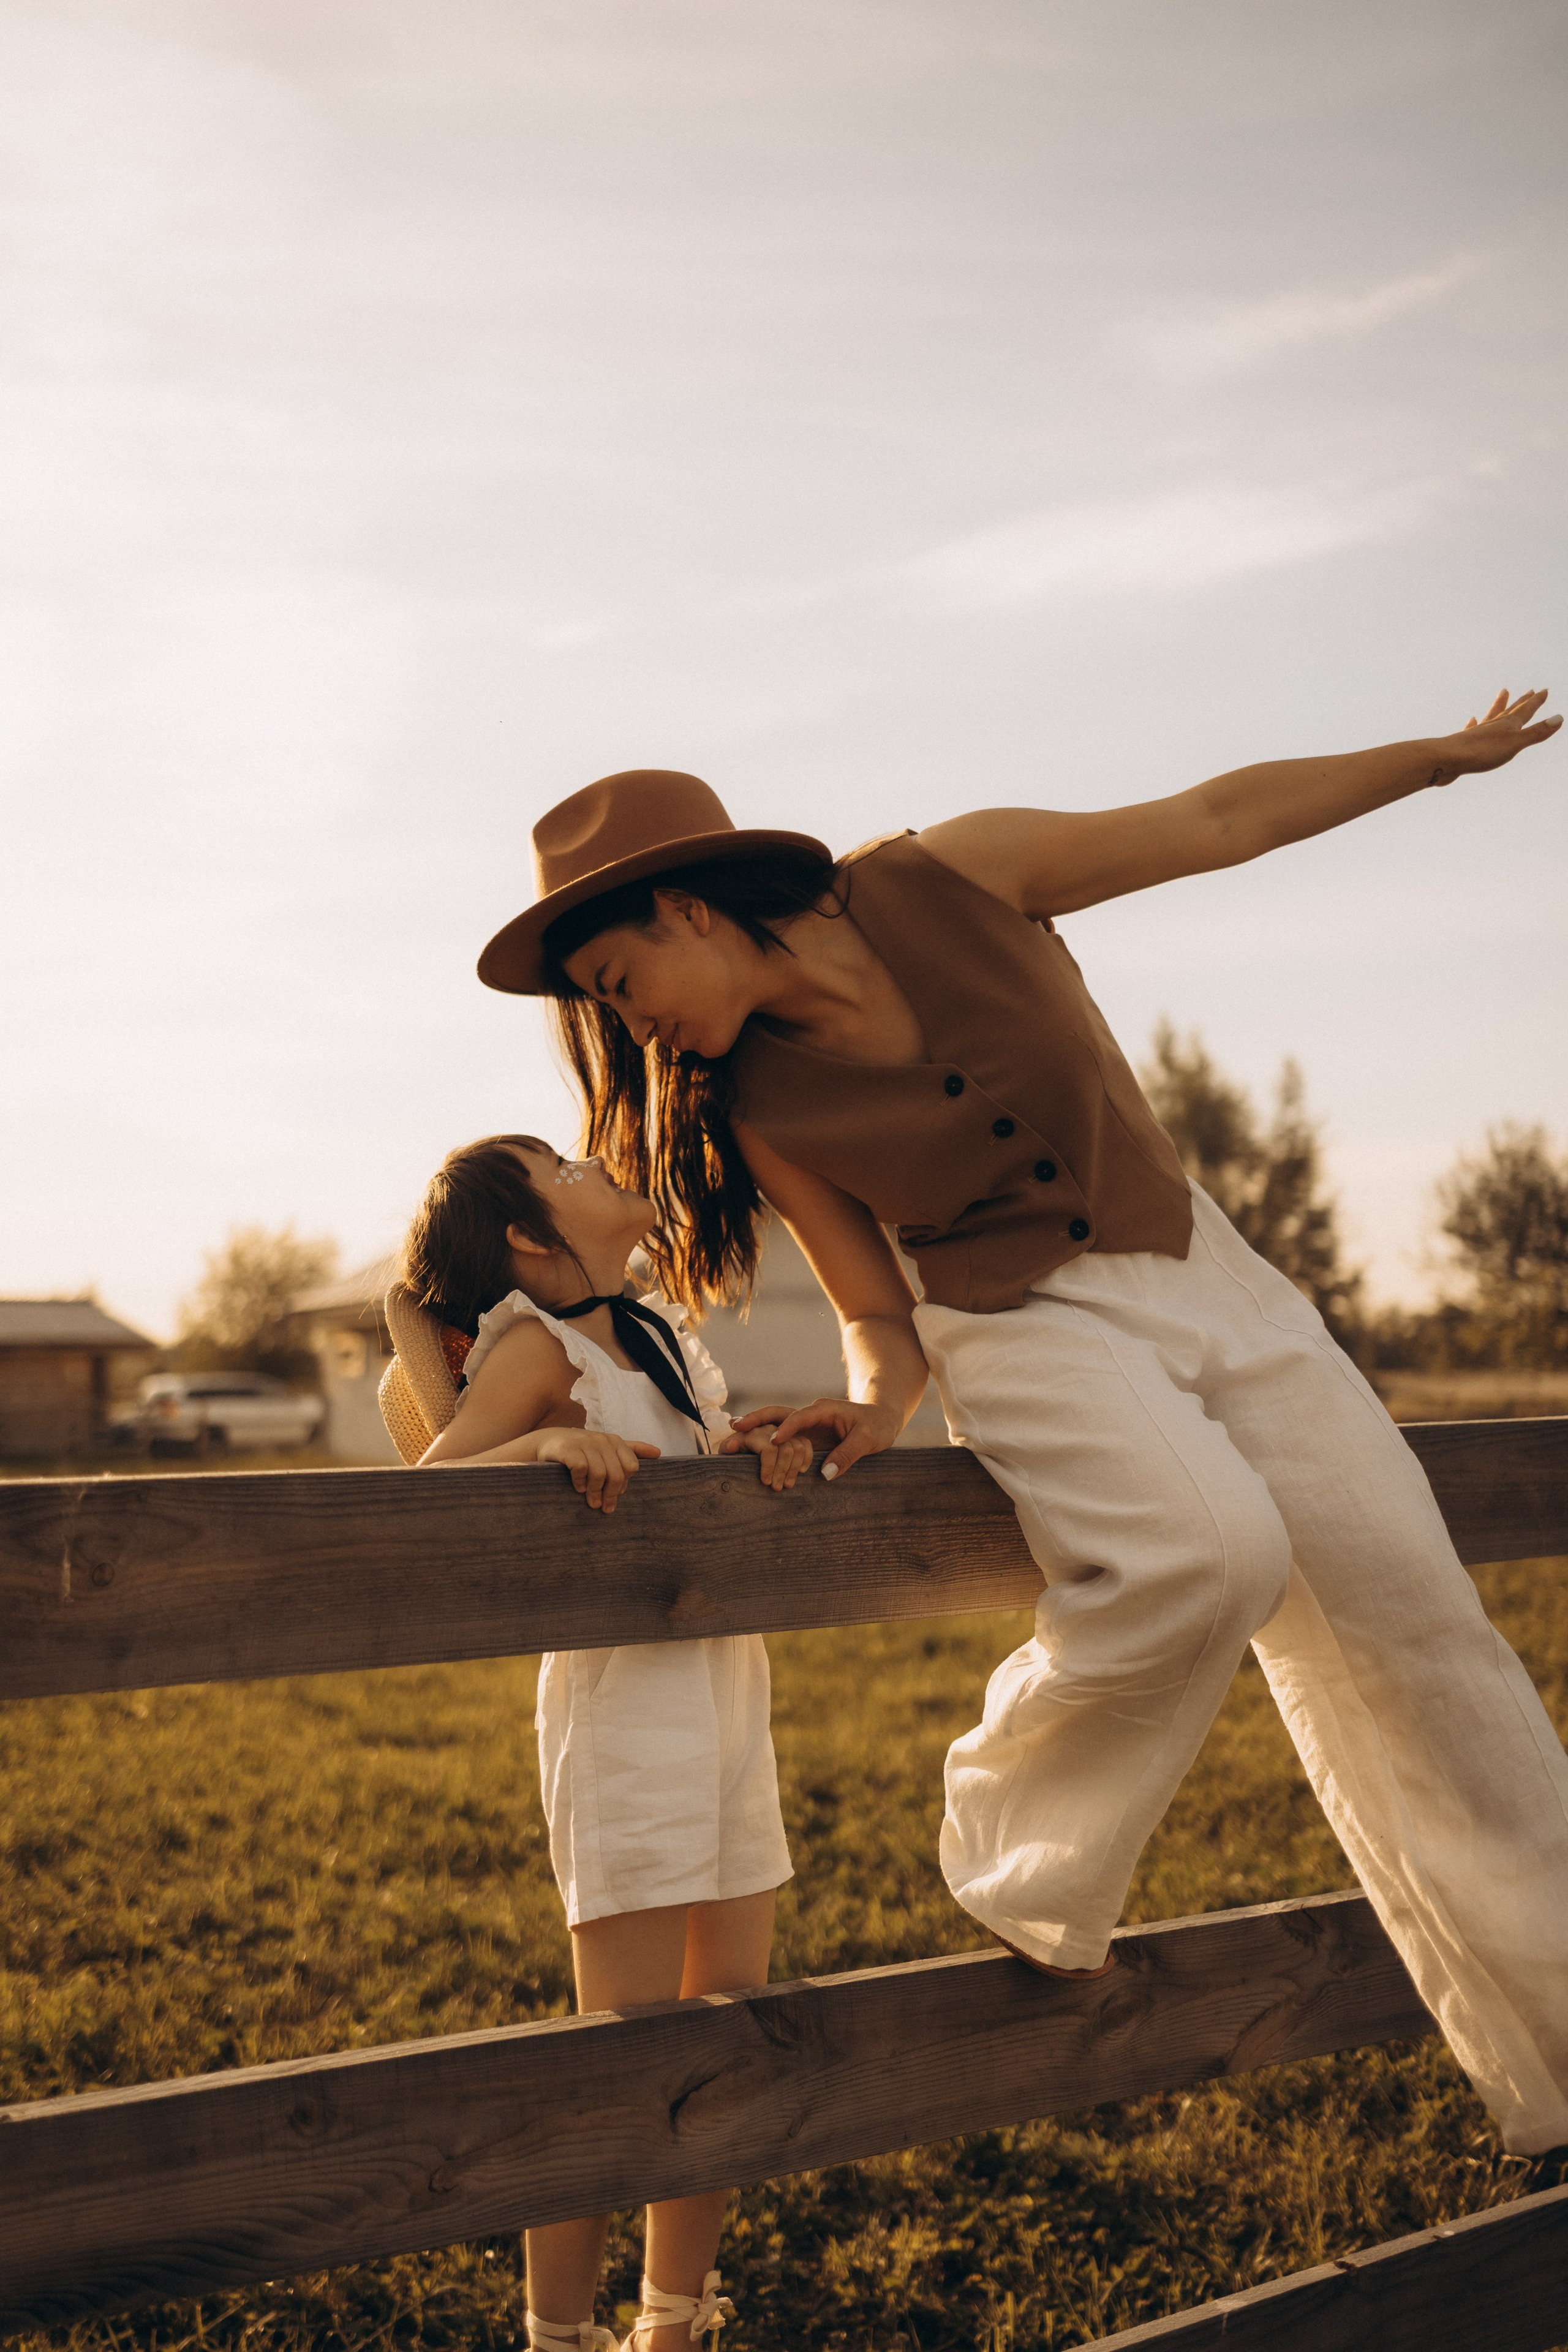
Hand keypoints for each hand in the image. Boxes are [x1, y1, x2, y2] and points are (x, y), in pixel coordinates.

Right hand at [534, 1428, 659, 1511]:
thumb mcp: (607, 1448)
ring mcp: (584, 1443)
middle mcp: (602, 1440)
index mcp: (615, 1441)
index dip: (624, 1484)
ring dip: (595, 1492)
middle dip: (610, 1494)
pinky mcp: (568, 1449)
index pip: (631, 1467)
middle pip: (617, 1474)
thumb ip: (632, 1451)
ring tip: (590, 1500)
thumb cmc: (582, 1449)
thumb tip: (658, 1453)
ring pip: (599, 1474)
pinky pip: (581, 1470)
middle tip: (603, 1507)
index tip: (616, 1495)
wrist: (549, 1442)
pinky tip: (578, 1486)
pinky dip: (580, 1482)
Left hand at [718, 1415, 817, 1491]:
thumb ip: (727, 1448)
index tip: (766, 1482)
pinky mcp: (794, 1435)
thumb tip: (733, 1444)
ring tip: (787, 1484)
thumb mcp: (727, 1452)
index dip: (769, 1467)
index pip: (769, 1448)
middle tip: (777, 1488)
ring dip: (793, 1469)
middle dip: (782, 1471)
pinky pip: (806, 1444)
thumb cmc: (733, 1453)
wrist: (742, 1451)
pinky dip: (806, 1459)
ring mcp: (784, 1431)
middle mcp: (770, 1428)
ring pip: (798, 1448)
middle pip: (786, 1449)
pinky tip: (800, 1472)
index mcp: (754, 1431)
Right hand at [728, 1397, 901, 1481]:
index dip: (786, 1429)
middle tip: (735, 1427)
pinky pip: (785, 1437)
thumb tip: (825, 1475)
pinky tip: (751, 1449)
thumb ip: (847, 1455)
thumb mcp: (867, 1439)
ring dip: (757, 1428)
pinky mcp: (808, 1435)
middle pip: (779, 1413)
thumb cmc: (877, 1426)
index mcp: (824, 1409)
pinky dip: (767, 1440)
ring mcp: (808, 1424)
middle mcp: (811, 1414)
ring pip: (777, 1423)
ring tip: (734, 1436)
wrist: (882, 1419)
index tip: (772, 1442)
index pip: (799, 1417)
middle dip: (757, 1419)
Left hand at [1429, 688, 1559, 785]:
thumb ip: (1536, 733)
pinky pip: (1472, 729)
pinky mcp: (1464, 744)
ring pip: (1492, 715)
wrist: (1447, 760)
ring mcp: (1477, 733)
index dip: (1536, 701)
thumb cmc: (1482, 752)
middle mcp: (1493, 725)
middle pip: (1511, 710)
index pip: (1525, 710)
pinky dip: (1475, 724)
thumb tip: (1559, 718)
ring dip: (1500, 705)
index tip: (1544, 690)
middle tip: (1529, 690)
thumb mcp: (1515, 744)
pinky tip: (1472, 720)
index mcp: (1507, 725)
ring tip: (1503, 692)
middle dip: (1522, 701)